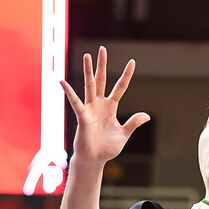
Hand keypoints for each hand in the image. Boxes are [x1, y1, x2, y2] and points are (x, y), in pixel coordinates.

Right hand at [61, 47, 149, 168]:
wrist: (95, 159)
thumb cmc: (107, 148)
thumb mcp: (124, 134)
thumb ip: (133, 123)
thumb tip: (147, 115)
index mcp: (111, 107)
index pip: (120, 87)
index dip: (126, 75)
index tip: (132, 62)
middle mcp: (100, 104)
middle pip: (101, 80)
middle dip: (102, 65)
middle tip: (103, 49)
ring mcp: (90, 109)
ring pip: (89, 86)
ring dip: (88, 71)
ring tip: (87, 56)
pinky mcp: (83, 116)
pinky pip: (75, 102)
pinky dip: (69, 92)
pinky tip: (62, 81)